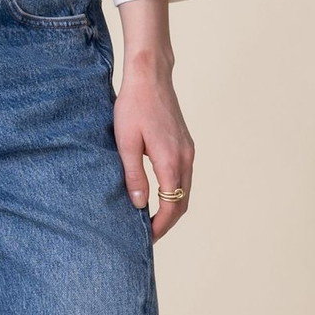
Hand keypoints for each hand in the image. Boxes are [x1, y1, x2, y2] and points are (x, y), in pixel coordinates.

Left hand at [113, 56, 194, 242]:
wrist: (150, 75)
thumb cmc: (133, 105)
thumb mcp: (126, 141)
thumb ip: (134, 174)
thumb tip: (139, 204)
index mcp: (170, 161)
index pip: (171, 206)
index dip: (160, 227)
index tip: (146, 239)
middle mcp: (185, 158)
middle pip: (182, 202)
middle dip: (167, 222)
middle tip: (148, 234)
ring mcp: (188, 150)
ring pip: (185, 190)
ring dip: (172, 207)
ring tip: (151, 217)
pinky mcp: (185, 142)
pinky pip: (184, 175)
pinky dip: (174, 191)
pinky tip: (158, 192)